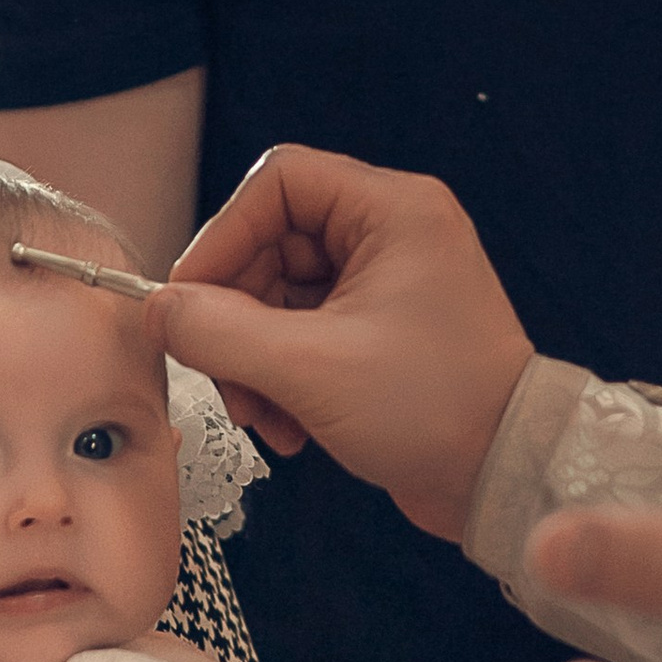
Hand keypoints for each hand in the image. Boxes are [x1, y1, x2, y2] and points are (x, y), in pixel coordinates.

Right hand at [153, 145, 532, 543]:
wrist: (506, 479)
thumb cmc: (432, 409)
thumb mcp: (311, 369)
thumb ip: (220, 332)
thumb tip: (156, 309)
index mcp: (393, 212)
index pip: (279, 182)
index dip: (223, 236)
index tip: (190, 299)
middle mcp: (392, 235)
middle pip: (270, 245)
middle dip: (236, 318)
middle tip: (225, 382)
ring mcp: (385, 286)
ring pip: (278, 298)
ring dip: (254, 360)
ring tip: (263, 420)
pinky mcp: (377, 334)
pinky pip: (302, 335)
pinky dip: (282, 380)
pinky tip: (290, 432)